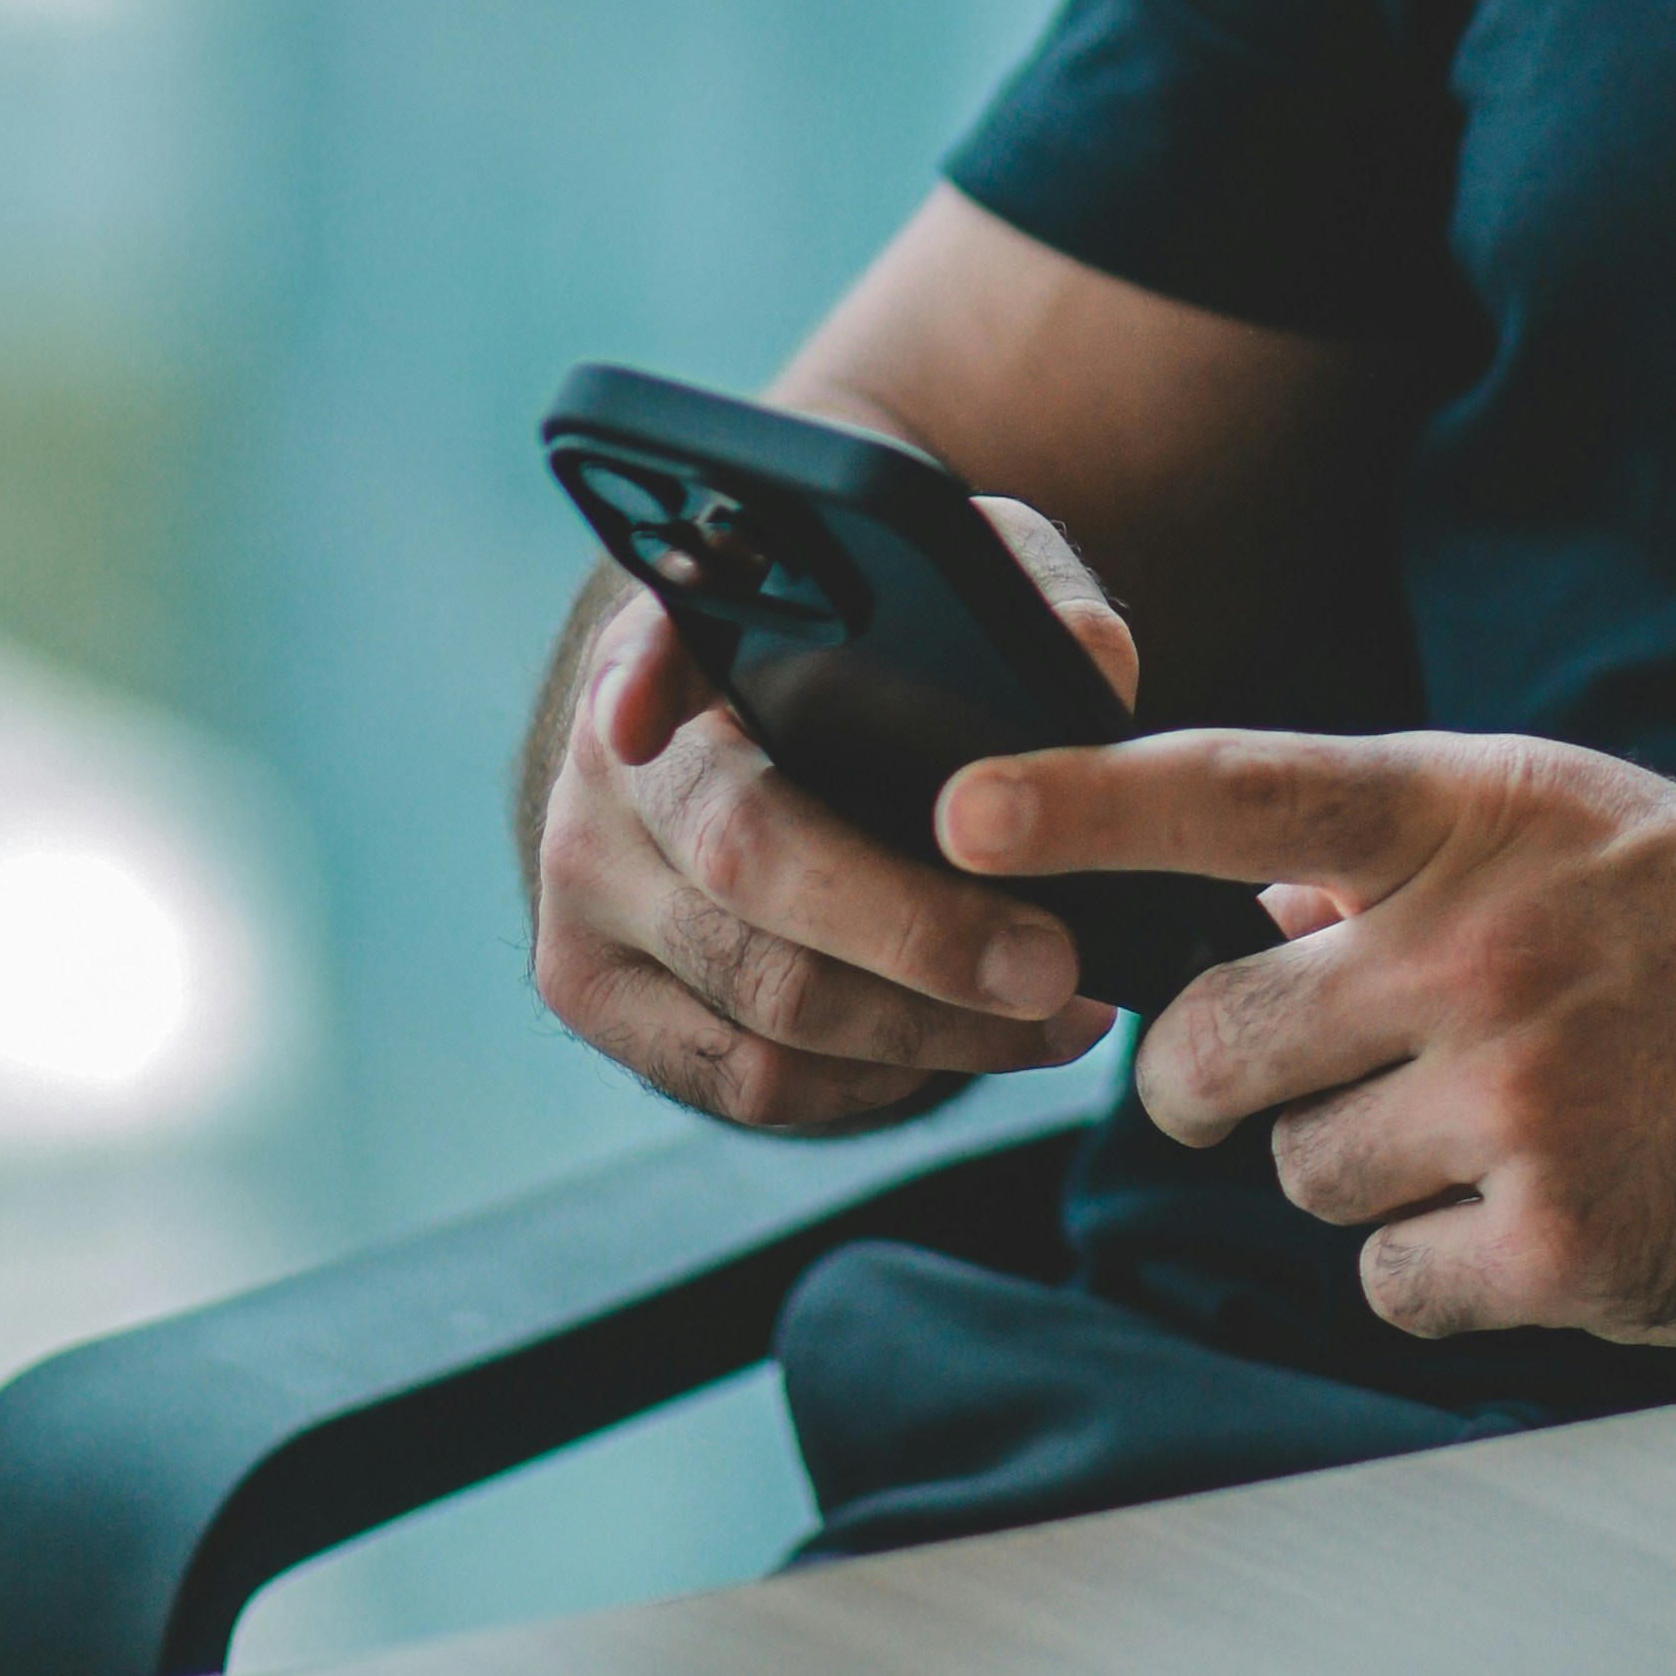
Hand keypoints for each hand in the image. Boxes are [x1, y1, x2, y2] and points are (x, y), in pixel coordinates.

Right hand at [530, 503, 1135, 1132]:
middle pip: (747, 859)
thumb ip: (1018, 596)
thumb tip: (1090, 662)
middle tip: (1053, 962)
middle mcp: (605, 765)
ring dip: (927, 1030)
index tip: (640, 717)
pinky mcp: (596, 996)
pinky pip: (747, 1076)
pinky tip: (965, 1044)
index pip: (642, 643)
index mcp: (677, 638)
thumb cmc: (872, 662)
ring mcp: (584, 891)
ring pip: (761, 997)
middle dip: (916, 929)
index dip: (640, 682)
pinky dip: (873, 1079)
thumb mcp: (946, 597)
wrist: (757, 752)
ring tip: (1052, 1015)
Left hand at [936, 722, 1675, 1344]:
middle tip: (1312, 1084)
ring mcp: (1517, 1100)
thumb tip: (1264, 893)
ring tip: (1521, 1138)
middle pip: (1210, 1050)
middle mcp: (1479, 946)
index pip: (1235, 790)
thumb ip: (1421, 856)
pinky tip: (1560, 1223)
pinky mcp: (1561, 1247)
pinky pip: (1394, 1286)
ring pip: (1305, 1180)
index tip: (956, 811)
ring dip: (1375, 1180)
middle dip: (1228, 1086)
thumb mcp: (1596, 834)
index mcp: (1482, 814)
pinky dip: (1453, 1276)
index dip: (1081, 804)